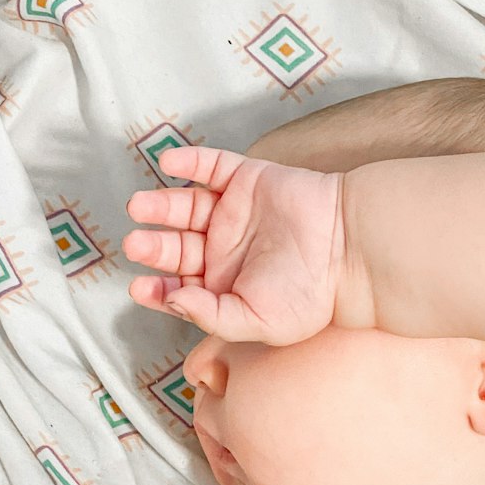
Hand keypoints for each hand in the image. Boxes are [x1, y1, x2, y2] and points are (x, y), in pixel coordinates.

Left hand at [123, 147, 355, 345]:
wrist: (348, 249)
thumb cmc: (310, 296)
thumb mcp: (257, 322)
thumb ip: (211, 317)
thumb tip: (171, 301)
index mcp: (224, 287)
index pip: (178, 286)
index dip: (156, 288)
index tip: (140, 288)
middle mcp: (223, 251)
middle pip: (176, 246)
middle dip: (153, 246)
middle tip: (136, 244)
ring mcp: (233, 213)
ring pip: (185, 206)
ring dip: (160, 205)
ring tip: (140, 207)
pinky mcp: (246, 180)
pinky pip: (210, 166)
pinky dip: (188, 161)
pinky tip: (168, 164)